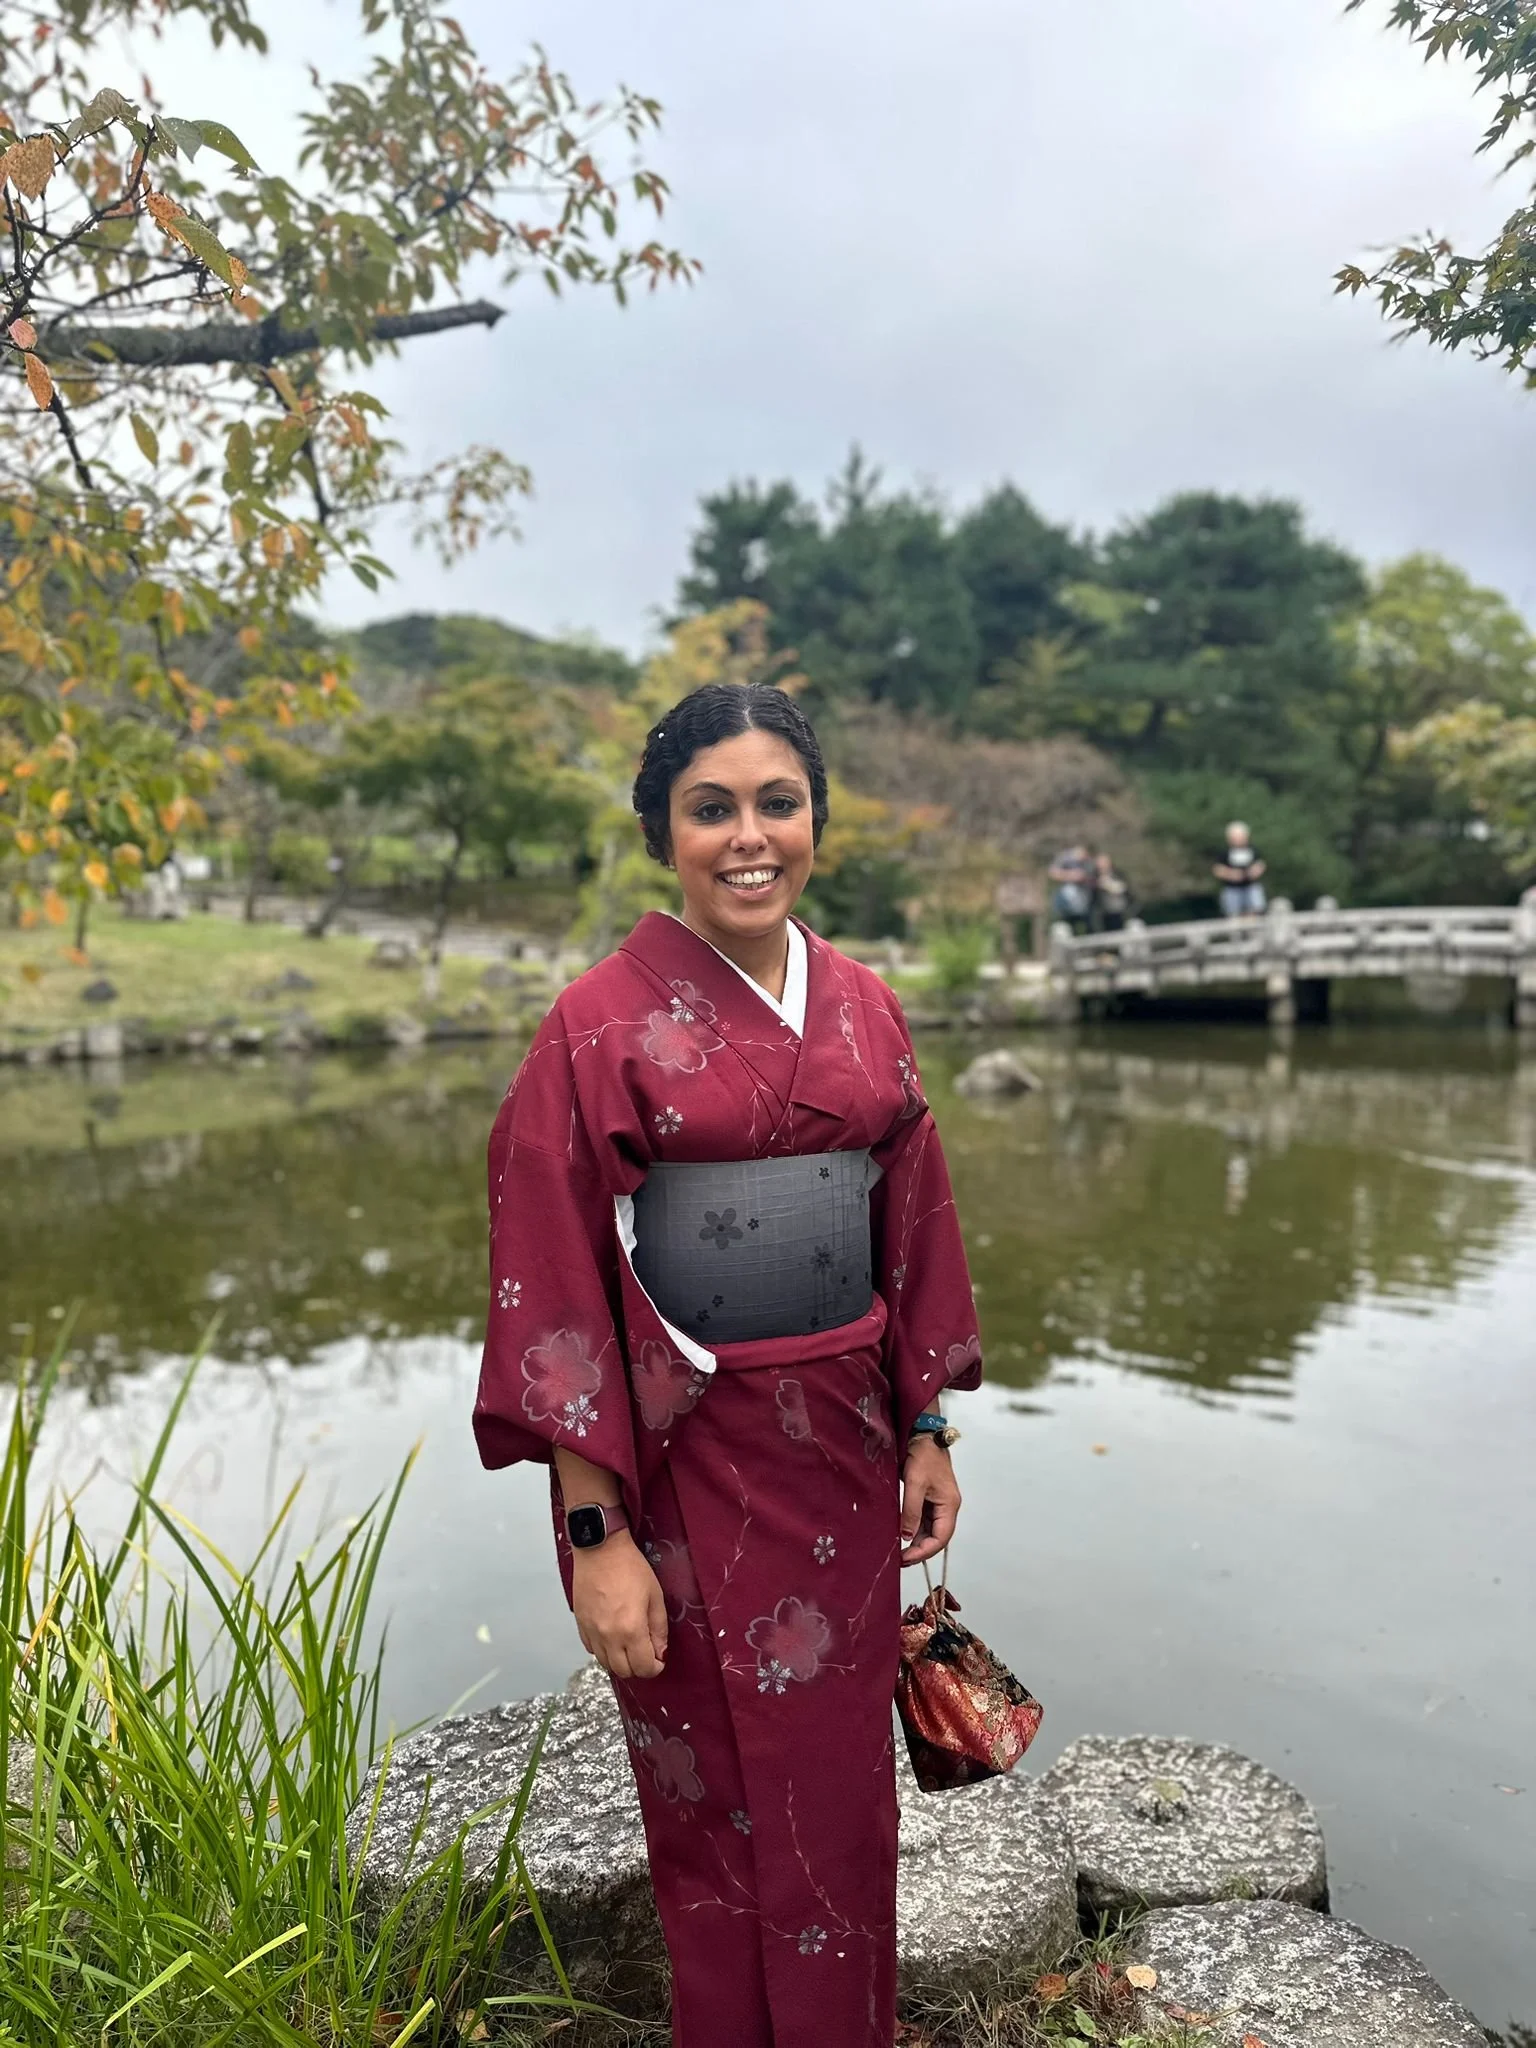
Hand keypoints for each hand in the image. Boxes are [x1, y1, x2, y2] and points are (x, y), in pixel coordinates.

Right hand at [571, 1534, 667, 1678]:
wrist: (600, 1549)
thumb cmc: (630, 1567)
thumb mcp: (655, 1595)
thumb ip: (659, 1628)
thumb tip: (660, 1650)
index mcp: (631, 1630)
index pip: (643, 1668)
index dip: (655, 1667)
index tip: (658, 1659)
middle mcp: (609, 1637)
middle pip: (623, 1671)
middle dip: (638, 1667)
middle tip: (645, 1652)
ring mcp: (592, 1632)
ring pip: (605, 1664)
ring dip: (619, 1660)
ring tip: (629, 1644)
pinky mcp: (580, 1625)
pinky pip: (592, 1649)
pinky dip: (603, 1649)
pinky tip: (612, 1635)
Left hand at [900, 1436, 960, 1567]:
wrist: (923, 1436)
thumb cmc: (923, 1456)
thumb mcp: (915, 1483)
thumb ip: (911, 1511)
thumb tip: (906, 1536)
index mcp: (949, 1505)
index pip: (940, 1538)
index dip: (924, 1551)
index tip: (906, 1558)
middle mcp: (946, 1508)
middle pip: (936, 1537)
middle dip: (919, 1550)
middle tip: (899, 1559)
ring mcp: (938, 1504)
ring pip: (929, 1531)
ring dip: (915, 1542)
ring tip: (898, 1551)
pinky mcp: (929, 1500)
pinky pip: (923, 1521)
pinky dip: (912, 1530)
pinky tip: (900, 1536)